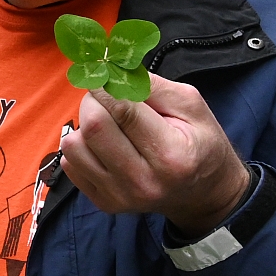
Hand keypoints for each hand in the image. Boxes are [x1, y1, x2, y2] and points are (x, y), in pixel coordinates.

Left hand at [59, 73, 249, 237]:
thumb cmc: (200, 143)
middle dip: (93, 101)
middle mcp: (142, 181)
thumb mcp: (192, 105)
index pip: (122, 110)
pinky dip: (82, 147)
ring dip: (84, 125)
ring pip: (74, 146)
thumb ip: (153, 86)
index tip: (105, 75)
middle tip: (106, 97)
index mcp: (170, 155)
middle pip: (93, 127)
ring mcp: (119, 196)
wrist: (205, 195)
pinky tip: (104, 145)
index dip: (107, 86)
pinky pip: (70, 164)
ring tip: (107, 124)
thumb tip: (113, 72)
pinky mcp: (104, 203)